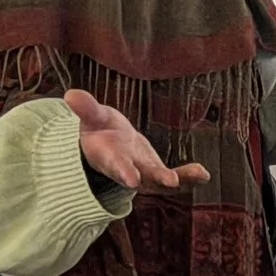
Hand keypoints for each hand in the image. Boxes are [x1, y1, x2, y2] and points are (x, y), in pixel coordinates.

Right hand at [64, 89, 208, 191]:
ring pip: (161, 181)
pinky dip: (189, 176)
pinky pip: (175, 177)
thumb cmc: (98, 130)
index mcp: (108, 158)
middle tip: (169, 181)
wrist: (107, 145)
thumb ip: (86, 109)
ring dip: (180, 179)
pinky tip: (205, 174)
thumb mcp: (92, 117)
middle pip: (141, 178)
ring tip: (200, 174)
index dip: (122, 171)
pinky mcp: (157, 173)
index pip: (114, 165)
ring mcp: (144, 175)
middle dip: (155, 179)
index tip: (130, 179)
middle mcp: (127, 171)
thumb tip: (70, 94)